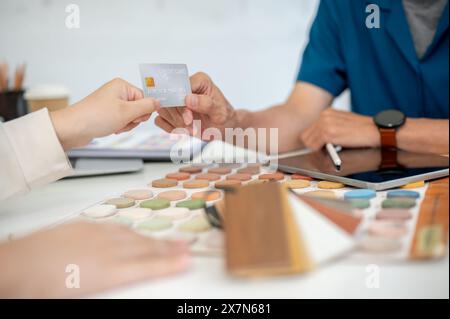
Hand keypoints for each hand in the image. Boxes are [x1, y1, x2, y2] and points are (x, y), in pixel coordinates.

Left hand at [0, 221, 188, 297]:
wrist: (13, 266)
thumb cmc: (41, 288)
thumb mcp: (81, 295)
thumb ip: (111, 284)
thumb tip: (126, 278)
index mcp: (108, 272)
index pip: (148, 267)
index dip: (170, 264)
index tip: (187, 260)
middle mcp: (106, 250)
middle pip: (145, 248)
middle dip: (169, 248)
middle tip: (186, 246)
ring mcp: (96, 235)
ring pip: (133, 235)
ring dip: (153, 239)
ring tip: (168, 240)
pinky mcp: (84, 227)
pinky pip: (115, 227)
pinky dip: (129, 231)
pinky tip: (134, 233)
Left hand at [50, 78, 159, 149]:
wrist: (73, 129)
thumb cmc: (95, 117)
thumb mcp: (127, 112)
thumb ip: (146, 106)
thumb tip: (159, 103)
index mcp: (122, 86)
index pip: (144, 98)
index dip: (142, 111)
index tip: (134, 117)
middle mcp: (116, 92)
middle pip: (139, 108)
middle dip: (133, 119)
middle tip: (122, 121)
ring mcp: (111, 103)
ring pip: (131, 117)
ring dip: (126, 125)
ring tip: (114, 126)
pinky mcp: (107, 114)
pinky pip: (122, 121)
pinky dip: (119, 127)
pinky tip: (111, 129)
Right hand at [155, 72, 236, 139]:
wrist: (224, 129)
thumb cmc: (224, 117)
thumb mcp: (220, 112)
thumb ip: (206, 104)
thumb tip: (188, 98)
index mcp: (199, 81)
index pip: (180, 86)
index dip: (181, 103)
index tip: (189, 119)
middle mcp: (185, 88)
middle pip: (169, 99)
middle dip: (180, 117)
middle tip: (193, 128)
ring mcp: (176, 100)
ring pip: (163, 110)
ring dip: (176, 124)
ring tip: (192, 130)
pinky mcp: (170, 113)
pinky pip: (160, 120)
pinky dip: (171, 128)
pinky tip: (184, 131)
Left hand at [300, 108, 379, 149]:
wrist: (378, 132)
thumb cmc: (364, 131)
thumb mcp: (344, 125)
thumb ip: (330, 129)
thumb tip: (317, 141)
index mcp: (327, 112)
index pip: (309, 130)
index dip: (313, 142)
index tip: (318, 149)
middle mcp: (324, 115)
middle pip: (306, 136)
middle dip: (313, 146)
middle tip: (324, 153)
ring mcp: (325, 123)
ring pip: (308, 142)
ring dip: (317, 150)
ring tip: (330, 152)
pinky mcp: (328, 133)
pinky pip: (314, 146)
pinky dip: (320, 152)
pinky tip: (332, 152)